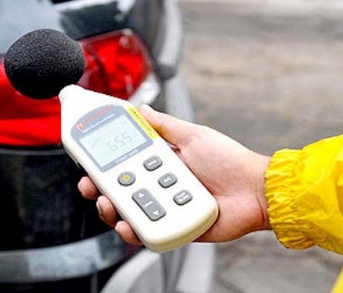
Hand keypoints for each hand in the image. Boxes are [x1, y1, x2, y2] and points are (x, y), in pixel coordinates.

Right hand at [78, 105, 271, 244]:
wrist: (256, 191)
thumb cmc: (229, 161)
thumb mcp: (194, 135)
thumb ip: (165, 125)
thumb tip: (141, 109)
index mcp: (162, 163)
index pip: (125, 163)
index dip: (103, 163)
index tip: (86, 160)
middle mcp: (160, 185)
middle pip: (120, 190)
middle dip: (99, 189)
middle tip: (90, 186)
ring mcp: (166, 207)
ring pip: (129, 213)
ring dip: (112, 211)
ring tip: (109, 205)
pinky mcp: (175, 227)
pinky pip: (148, 232)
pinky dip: (134, 231)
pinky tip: (128, 224)